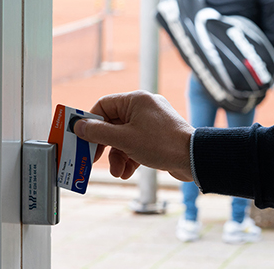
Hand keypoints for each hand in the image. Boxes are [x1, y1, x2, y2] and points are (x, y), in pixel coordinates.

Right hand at [73, 90, 193, 181]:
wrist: (193, 158)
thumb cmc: (161, 144)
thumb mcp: (124, 139)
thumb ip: (98, 132)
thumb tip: (79, 126)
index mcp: (135, 100)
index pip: (104, 105)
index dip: (91, 122)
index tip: (81, 138)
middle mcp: (144, 107)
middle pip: (113, 124)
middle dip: (105, 146)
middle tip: (93, 159)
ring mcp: (152, 122)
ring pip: (124, 137)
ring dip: (117, 156)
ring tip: (118, 172)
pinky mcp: (158, 136)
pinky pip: (137, 144)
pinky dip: (130, 158)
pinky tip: (128, 172)